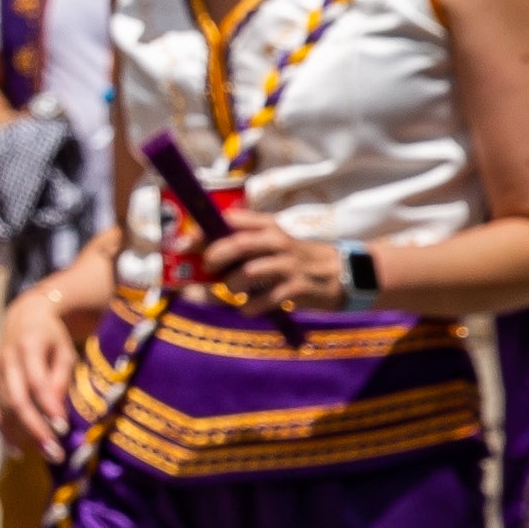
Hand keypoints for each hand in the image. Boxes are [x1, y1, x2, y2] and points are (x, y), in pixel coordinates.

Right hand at [0, 283, 89, 454]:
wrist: (23, 319)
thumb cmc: (51, 338)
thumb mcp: (65, 352)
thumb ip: (61, 379)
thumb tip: (57, 414)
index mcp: (28, 346)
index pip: (36, 382)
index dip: (48, 407)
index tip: (63, 429)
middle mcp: (5, 359)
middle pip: (17, 400)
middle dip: (35, 429)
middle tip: (54, 453)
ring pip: (4, 409)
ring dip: (22, 435)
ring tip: (45, 453)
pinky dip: (5, 431)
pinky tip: (19, 447)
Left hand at [193, 220, 355, 315]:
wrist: (345, 273)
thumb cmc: (297, 259)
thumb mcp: (275, 242)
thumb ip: (244, 244)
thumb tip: (199, 256)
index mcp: (269, 226)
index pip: (231, 219)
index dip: (204, 231)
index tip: (184, 245)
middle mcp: (278, 242)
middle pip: (238, 244)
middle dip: (214, 257)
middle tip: (207, 269)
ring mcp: (289, 265)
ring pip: (249, 273)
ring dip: (232, 284)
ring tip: (234, 290)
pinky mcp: (298, 288)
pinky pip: (265, 299)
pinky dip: (249, 307)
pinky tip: (248, 308)